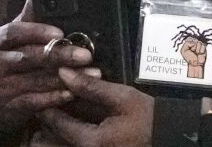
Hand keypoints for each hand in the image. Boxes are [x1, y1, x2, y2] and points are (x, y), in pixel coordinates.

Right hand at [0, 0, 96, 134]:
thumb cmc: (4, 60)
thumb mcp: (9, 39)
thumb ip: (26, 17)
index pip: (14, 32)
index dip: (37, 31)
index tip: (60, 32)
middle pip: (29, 57)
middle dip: (60, 55)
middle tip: (86, 54)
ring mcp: (3, 87)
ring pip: (37, 81)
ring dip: (66, 77)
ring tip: (92, 73)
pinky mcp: (11, 108)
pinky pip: (36, 102)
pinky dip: (55, 98)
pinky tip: (73, 93)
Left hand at [34, 72, 155, 145]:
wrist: (170, 138)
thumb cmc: (150, 119)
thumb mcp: (123, 98)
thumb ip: (91, 87)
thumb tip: (64, 72)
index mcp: (90, 142)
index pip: (56, 124)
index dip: (46, 107)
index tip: (41, 94)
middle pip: (49, 144)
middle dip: (44, 127)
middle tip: (45, 108)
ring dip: (54, 134)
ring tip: (55, 119)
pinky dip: (67, 138)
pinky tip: (72, 125)